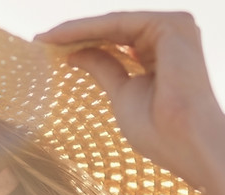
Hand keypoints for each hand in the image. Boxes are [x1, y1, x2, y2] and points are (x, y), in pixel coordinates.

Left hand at [36, 12, 224, 190]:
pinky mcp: (170, 25)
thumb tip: (75, 53)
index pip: (117, 41)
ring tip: (45, 39)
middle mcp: (172, 37)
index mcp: (163, 54)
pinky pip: (118, 23)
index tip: (48, 49)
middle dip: (76, 34)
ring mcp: (175, 28)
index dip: (82, 43)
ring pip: (113, 24)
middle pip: (114, 30)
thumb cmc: (158, 129)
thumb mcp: (120, 92)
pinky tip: (60, 36)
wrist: (185, 141)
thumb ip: (103, 67)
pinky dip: (87, 29)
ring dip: (76, 30)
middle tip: (40, 40)